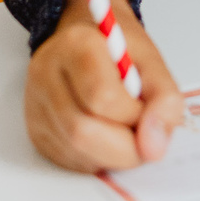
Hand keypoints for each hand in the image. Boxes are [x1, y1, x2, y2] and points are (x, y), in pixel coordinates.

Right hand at [25, 0, 182, 171]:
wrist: (89, 40)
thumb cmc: (120, 48)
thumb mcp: (152, 60)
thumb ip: (163, 99)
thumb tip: (154, 148)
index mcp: (77, 44)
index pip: (103, 97)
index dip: (135, 117)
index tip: (152, 114)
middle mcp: (46, 74)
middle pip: (81, 131)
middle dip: (123, 147)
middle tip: (146, 139)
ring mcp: (36, 104)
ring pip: (74, 151)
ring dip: (111, 156)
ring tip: (128, 134)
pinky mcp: (35, 130)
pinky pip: (68, 160)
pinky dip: (97, 159)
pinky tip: (108, 139)